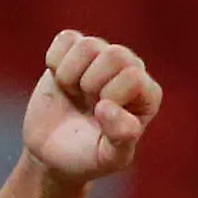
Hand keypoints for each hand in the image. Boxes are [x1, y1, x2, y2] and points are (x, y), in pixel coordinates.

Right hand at [25, 30, 160, 183]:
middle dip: (91, 85)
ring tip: (74, 94)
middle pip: (114, 55)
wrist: (51, 154)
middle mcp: (129, 69)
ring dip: (71, 76)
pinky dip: (55, 62)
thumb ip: (120, 138)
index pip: (133, 77)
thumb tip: (106, 107)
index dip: (109, 99)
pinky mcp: (73, 49)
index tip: (99, 117)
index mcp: (146, 95)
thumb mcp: (108, 158)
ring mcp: (101, 57)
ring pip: (87, 45)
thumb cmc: (85, 157)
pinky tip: (61, 82)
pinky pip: (65, 39)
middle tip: (86, 103)